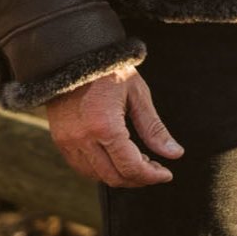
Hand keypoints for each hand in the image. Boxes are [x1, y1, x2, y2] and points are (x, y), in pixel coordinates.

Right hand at [46, 65, 182, 187]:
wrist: (75, 56)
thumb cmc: (111, 71)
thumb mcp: (138, 94)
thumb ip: (154, 128)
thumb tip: (175, 154)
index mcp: (105, 126)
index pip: (130, 166)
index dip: (151, 175)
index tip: (166, 174)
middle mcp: (83, 139)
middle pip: (113, 177)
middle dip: (138, 179)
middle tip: (156, 170)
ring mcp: (68, 142)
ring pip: (96, 176)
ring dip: (119, 176)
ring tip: (139, 163)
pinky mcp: (61, 141)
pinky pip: (82, 167)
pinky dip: (101, 170)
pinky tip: (117, 158)